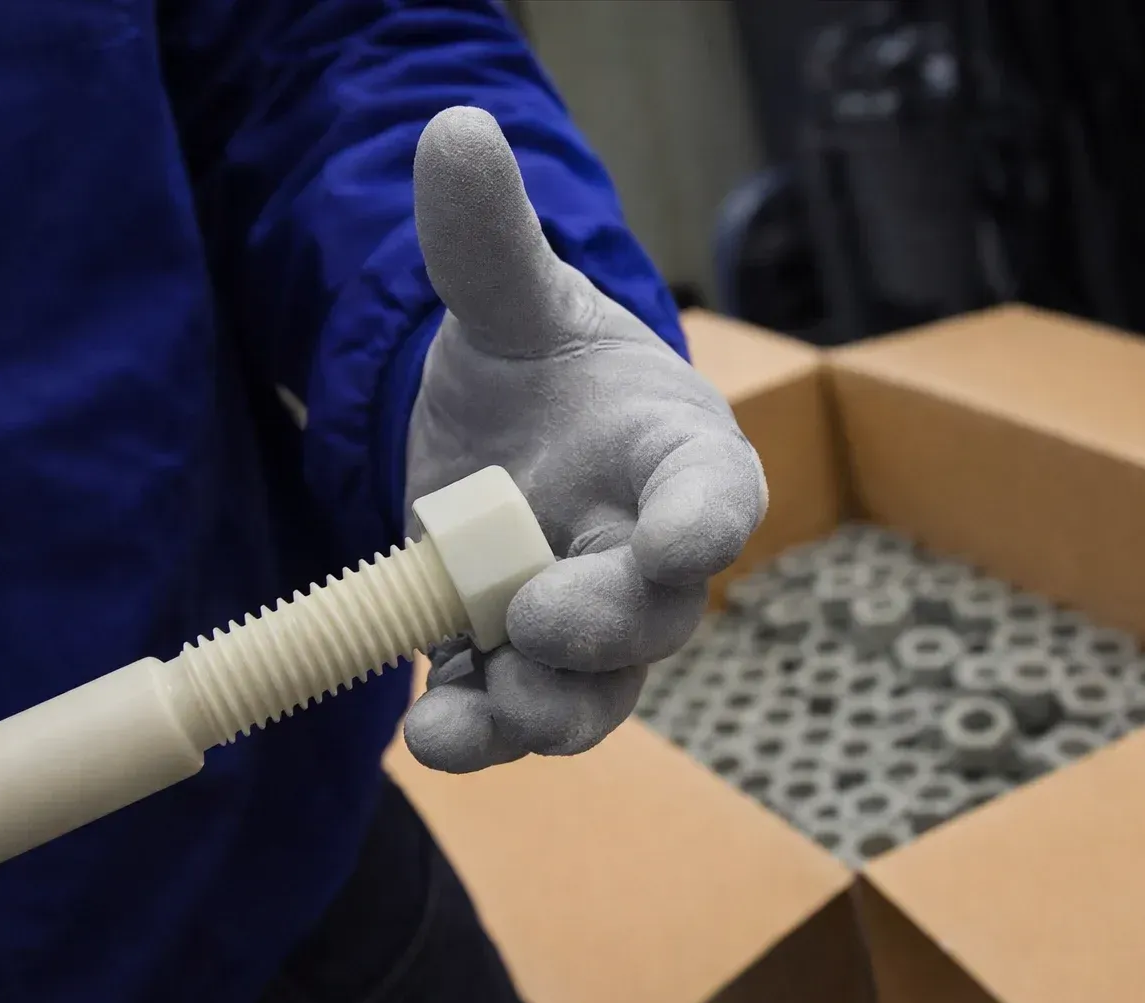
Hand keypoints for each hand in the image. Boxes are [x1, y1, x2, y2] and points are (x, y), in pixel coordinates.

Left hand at [402, 107, 766, 772]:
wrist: (499, 439)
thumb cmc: (538, 369)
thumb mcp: (508, 302)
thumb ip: (488, 240)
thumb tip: (452, 127)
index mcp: (674, 454)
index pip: (716, 488)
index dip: (709, 517)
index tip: (691, 536)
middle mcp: (643, 552)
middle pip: (656, 611)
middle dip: (608, 625)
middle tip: (543, 618)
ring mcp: (581, 620)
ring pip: (591, 691)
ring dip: (544, 711)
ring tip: (477, 721)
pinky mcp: (511, 661)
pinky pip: (509, 711)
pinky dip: (474, 731)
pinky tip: (427, 734)